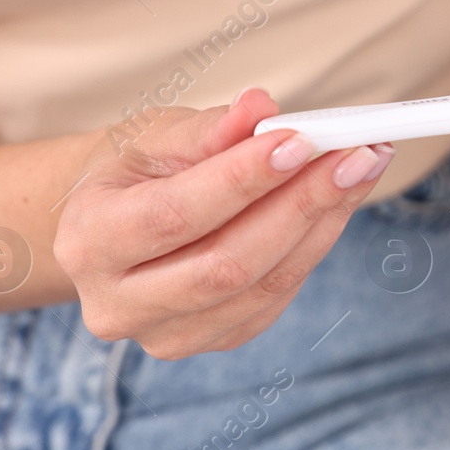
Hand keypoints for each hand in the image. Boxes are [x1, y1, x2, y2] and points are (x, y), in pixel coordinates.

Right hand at [55, 88, 393, 358]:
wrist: (118, 221)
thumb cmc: (138, 170)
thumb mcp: (157, 135)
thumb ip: (209, 129)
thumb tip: (262, 108)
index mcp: (88, 241)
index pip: (174, 214)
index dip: (242, 180)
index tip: (300, 140)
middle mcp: (117, 304)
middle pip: (225, 264)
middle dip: (300, 204)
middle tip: (355, 154)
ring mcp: (166, 334)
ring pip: (262, 285)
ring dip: (322, 222)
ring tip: (361, 167)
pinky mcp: (214, 341)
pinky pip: (277, 297)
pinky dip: (316, 244)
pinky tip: (339, 202)